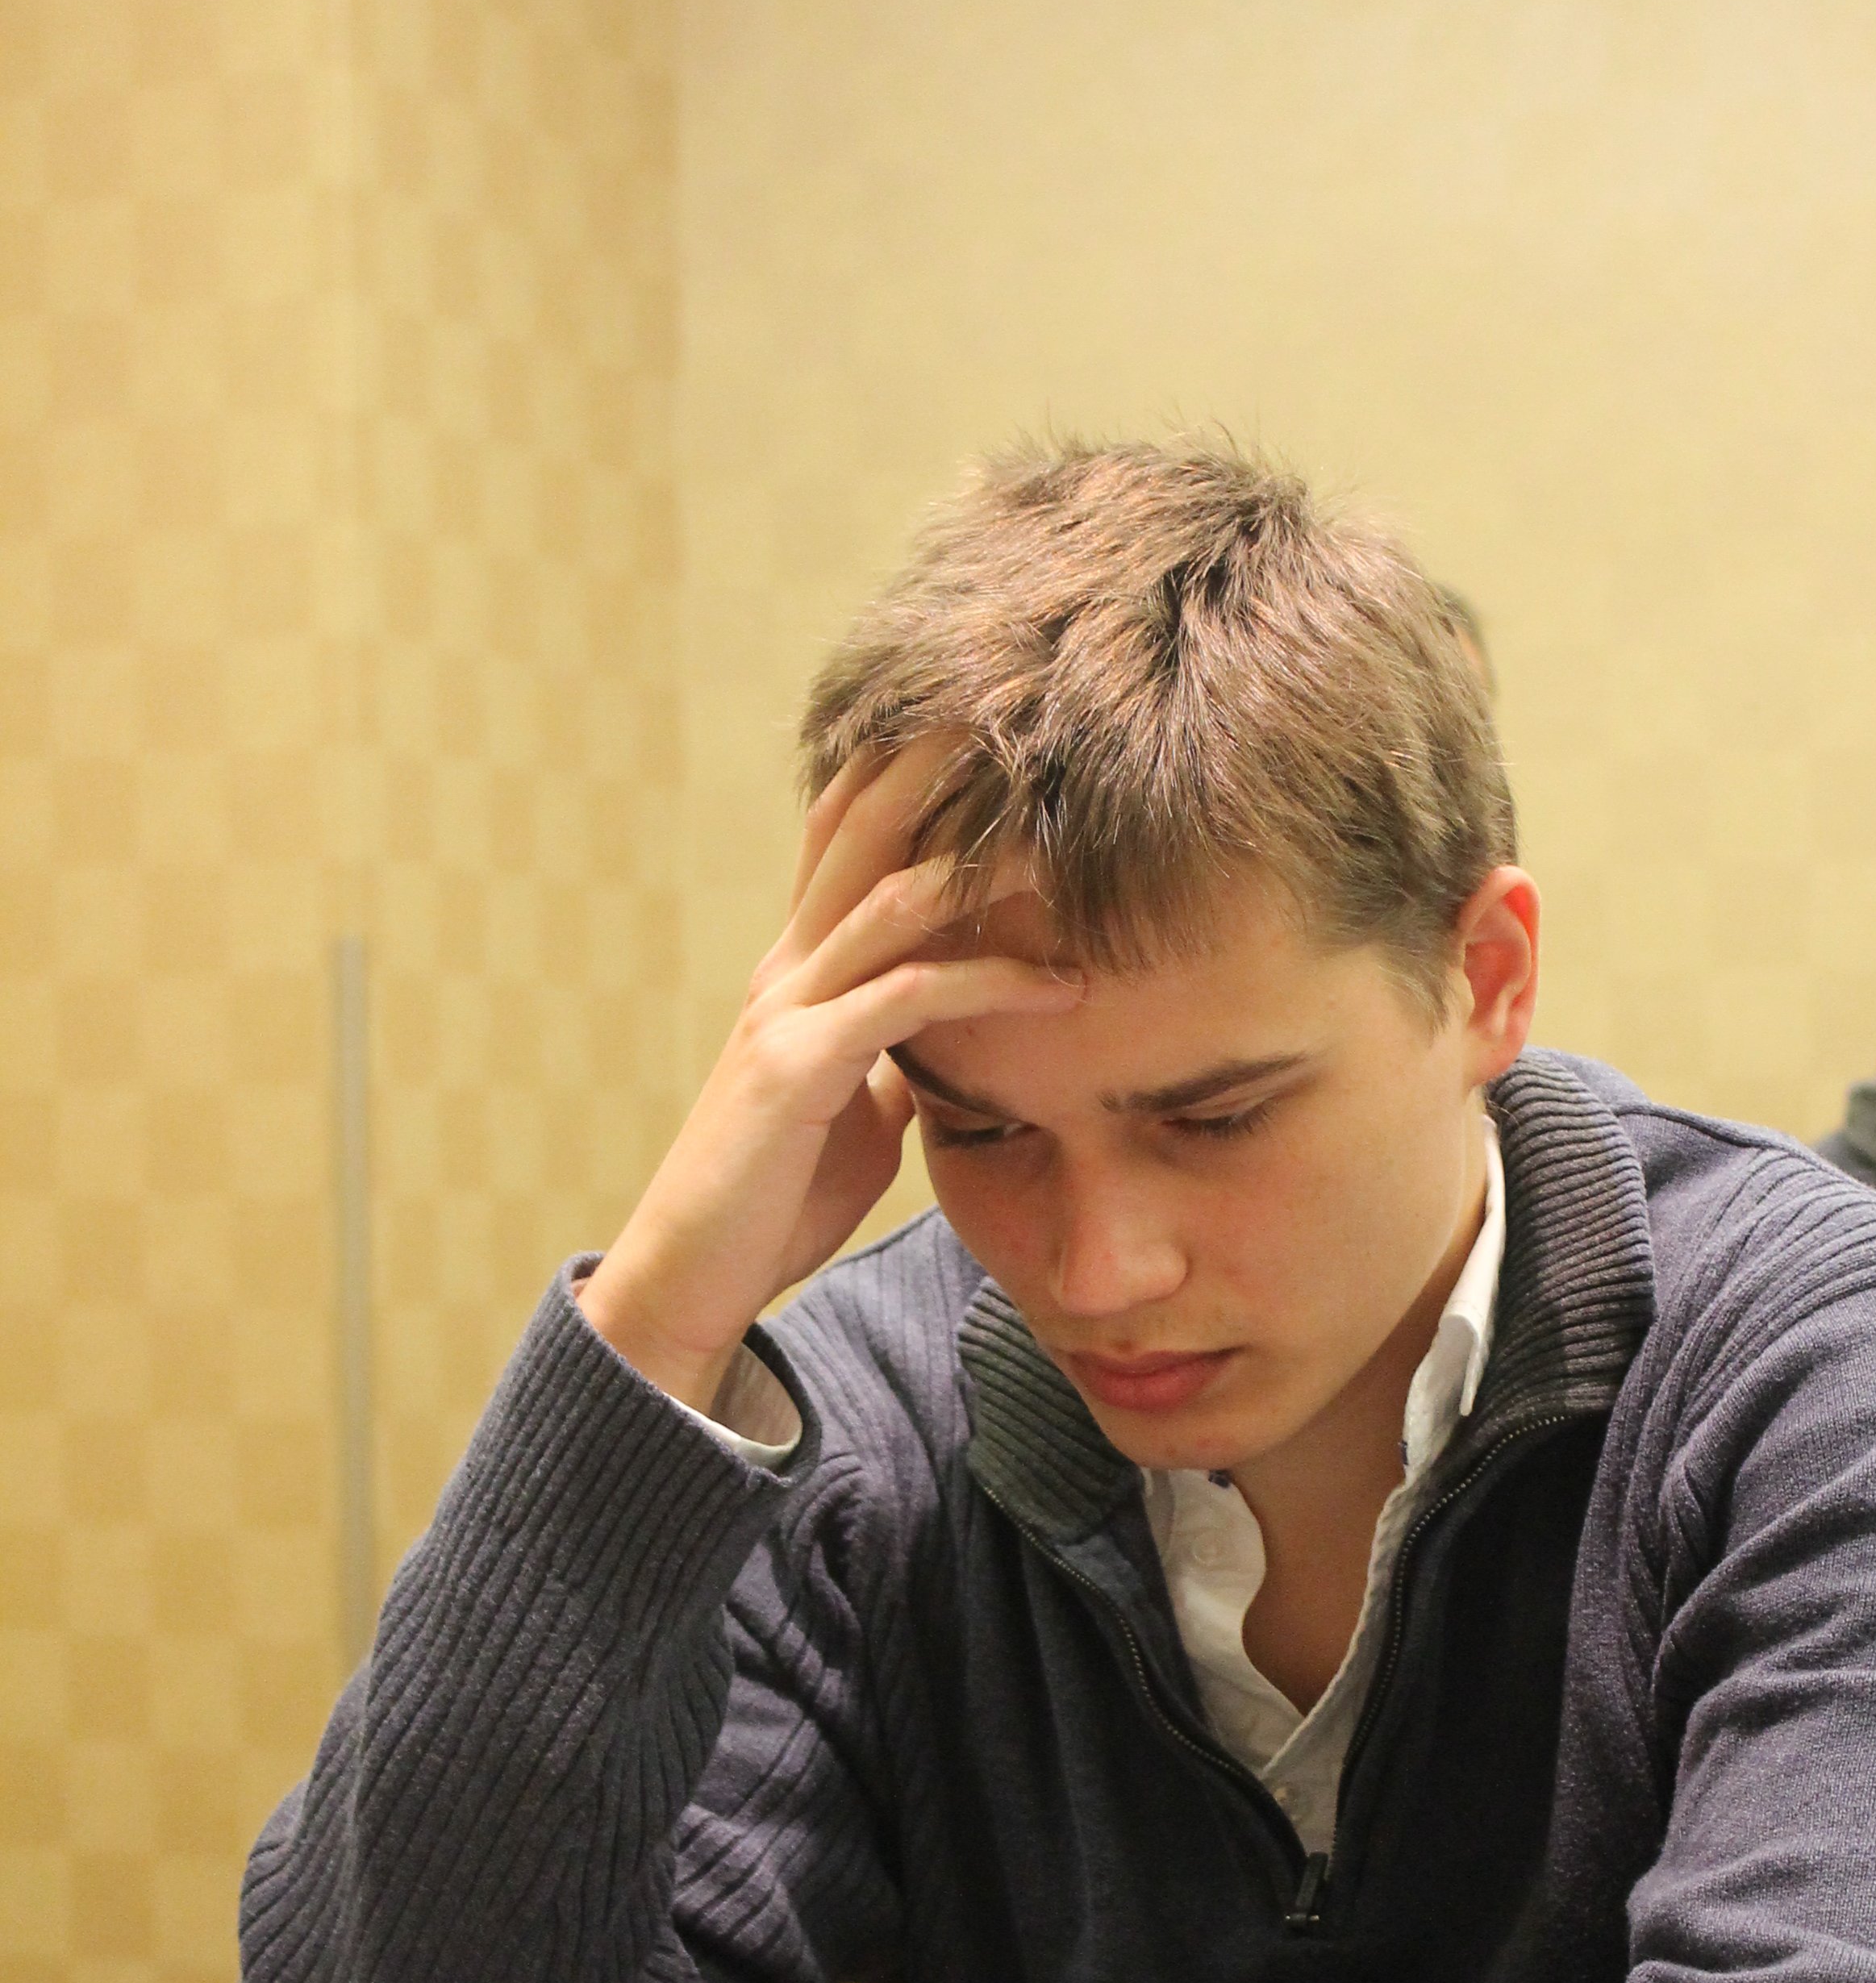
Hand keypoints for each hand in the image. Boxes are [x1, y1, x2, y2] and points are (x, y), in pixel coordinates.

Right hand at [577, 737, 1076, 1408]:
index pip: (845, 837)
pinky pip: (909, 1000)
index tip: (981, 717)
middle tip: (1022, 705)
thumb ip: (896, 1054)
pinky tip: (1063, 984)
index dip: (903, 768)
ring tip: (1072, 832)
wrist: (695, 1277)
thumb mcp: (855, 1108)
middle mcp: (785, 968)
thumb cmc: (775, 1195)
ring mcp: (787, 1011)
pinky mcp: (799, 1068)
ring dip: (987, 859)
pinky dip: (992, 980)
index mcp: (796, 968)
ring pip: (893, 897)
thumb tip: (951, 1036)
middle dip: (939, 760)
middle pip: (862, 828)